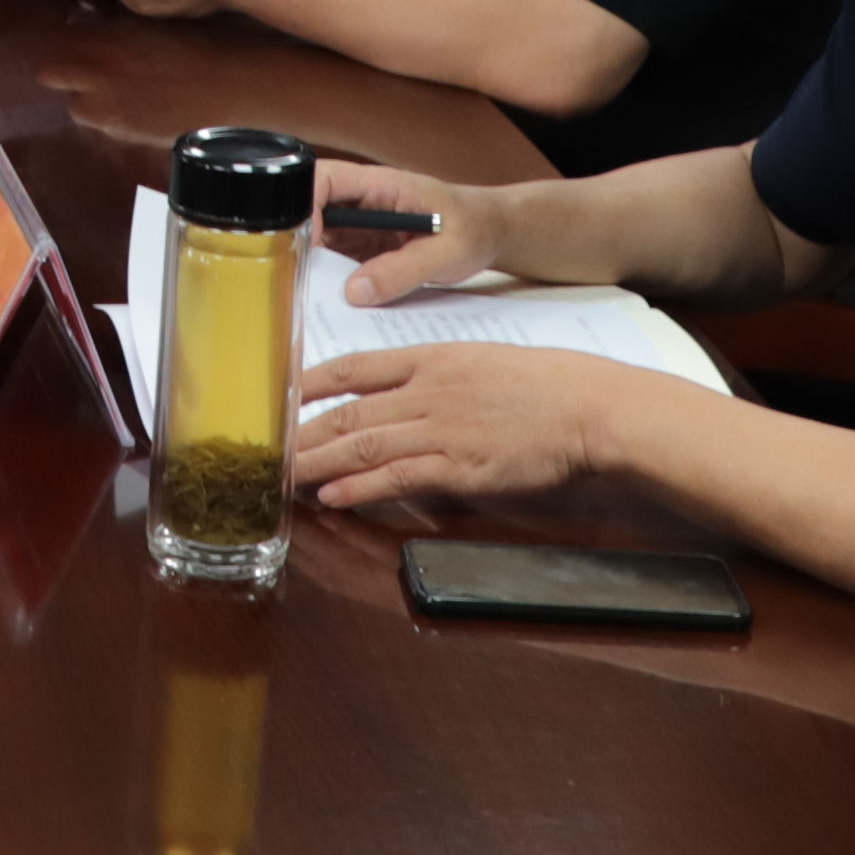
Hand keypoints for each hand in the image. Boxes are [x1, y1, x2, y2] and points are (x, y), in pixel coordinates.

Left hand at [290, 342, 661, 514]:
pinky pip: (398, 477)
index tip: (278, 396)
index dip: (309, 383)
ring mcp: (442, 429)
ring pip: (363, 444)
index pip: (354, 368)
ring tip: (283, 476)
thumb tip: (403, 391)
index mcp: (432, 358)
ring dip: (318, 462)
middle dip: (301, 433)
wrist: (589, 406)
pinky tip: (332, 495)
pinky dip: (359, 487)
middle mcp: (428, 391)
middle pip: (348, 411)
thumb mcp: (483, 360)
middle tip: (265, 447)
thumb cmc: (546, 384)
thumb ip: (438, 375)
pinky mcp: (460, 467)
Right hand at [319, 160, 514, 306]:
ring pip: (317, 240)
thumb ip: (404, 270)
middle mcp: (362, 202)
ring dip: (315, 267)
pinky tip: (338, 300)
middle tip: (305, 281)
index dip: (304, 207)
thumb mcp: (448, 252)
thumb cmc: (475, 228)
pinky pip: (334, 262)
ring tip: (322, 297)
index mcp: (381, 185)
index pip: (324, 180)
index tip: (306, 245)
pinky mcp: (362, 248)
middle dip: (300, 244)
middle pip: (309, 212)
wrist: (491, 232)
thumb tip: (355, 292)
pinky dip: (331, 280)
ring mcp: (359, 225)